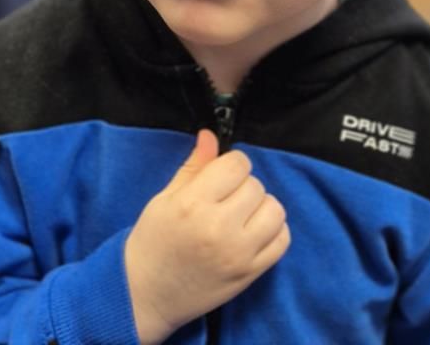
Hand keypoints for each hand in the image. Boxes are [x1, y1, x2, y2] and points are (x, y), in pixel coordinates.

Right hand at [125, 130, 289, 344]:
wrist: (147, 295)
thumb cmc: (153, 242)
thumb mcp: (165, 198)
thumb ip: (194, 166)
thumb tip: (210, 135)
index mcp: (193, 204)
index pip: (237, 164)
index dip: (231, 164)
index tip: (222, 175)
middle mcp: (219, 227)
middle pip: (255, 185)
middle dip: (242, 186)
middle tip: (225, 199)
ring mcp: (239, 253)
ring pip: (274, 209)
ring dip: (260, 207)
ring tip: (241, 215)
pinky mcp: (250, 274)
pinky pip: (282, 240)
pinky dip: (273, 231)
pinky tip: (253, 232)